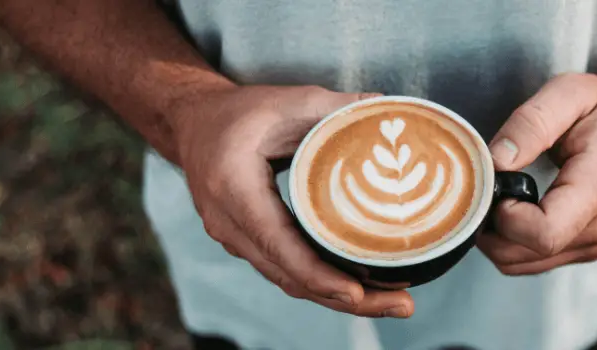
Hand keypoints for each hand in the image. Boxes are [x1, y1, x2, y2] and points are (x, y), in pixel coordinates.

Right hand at [170, 85, 414, 317]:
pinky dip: (324, 284)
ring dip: (339, 297)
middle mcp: (228, 223)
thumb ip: (338, 107)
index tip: (356, 292)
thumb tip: (390, 110)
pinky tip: (365, 289)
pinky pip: (287, 272)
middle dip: (345, 297)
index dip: (316, 272)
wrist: (193, 124)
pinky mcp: (248, 245)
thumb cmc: (240, 112)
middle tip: (402, 305)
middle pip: (288, 275)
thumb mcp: (288, 101)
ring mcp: (235, 240)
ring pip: (289, 280)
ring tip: (394, 303)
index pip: (276, 242)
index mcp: (233, 186)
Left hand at [477, 73, 596, 274]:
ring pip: (523, 264)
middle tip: (490, 187)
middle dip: (492, 227)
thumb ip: (530, 124)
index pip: (543, 235)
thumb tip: (496, 161)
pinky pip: (534, 261)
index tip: (500, 185)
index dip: (506, 217)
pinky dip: (512, 242)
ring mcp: (593, 244)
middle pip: (525, 254)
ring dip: (498, 237)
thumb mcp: (569, 93)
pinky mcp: (586, 248)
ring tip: (500, 195)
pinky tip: (514, 209)